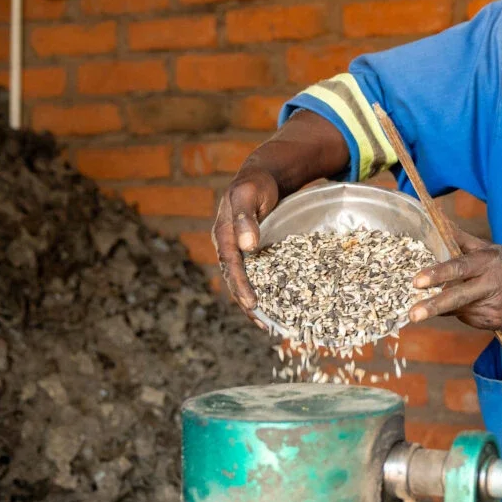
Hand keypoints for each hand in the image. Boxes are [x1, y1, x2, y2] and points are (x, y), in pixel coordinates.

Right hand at [212, 165, 279, 321]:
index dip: (240, 285)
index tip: (252, 303)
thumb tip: (246, 246)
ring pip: (244, 281)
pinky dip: (265, 290)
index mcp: (223, 234)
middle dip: (246, 302)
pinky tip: (278, 305)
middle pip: (235, 280)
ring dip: (254, 302)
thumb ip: (246, 218)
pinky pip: (257, 275)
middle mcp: (228, 246)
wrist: (262, 178)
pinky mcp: (252, 253)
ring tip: (269, 324)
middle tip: (263, 323)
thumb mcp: (249, 195)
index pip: (231, 265)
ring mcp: (239, 251)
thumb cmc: (255, 185)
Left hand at [409, 228, 501, 331]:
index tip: (417, 282)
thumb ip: (463, 240)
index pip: (459, 267)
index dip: (437, 274)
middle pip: (457, 297)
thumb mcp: (492, 248)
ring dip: (446, 305)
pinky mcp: (491, 323)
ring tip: (454, 297)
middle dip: (433, 306)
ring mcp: (491, 308)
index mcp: (488, 263)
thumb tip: (438, 223)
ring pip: (457, 309)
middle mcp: (489, 286)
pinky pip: (466, 318)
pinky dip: (462, 311)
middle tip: (412, 315)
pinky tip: (473, 303)